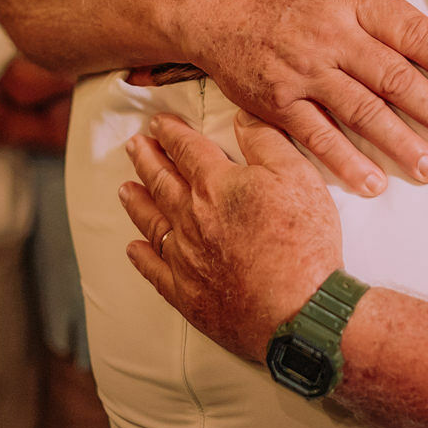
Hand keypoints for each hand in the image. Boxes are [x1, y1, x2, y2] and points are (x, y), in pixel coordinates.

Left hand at [119, 111, 342, 360]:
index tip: (158, 123)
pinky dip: (142, 257)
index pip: (186, 150)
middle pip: (162, 182)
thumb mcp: (297, 176)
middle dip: (146, 159)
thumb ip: (266, 141)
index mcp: (217, 185)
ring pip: (152, 222)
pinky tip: (134, 249)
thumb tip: (242, 116)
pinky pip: (155, 271)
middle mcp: (193, 218)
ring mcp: (186, 258)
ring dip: (137, 202)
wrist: (299, 311)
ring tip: (125, 188)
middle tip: (133, 146)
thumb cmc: (303, 242)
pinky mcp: (188, 294)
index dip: (171, 133)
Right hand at [175, 0, 427, 194]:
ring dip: (399, 143)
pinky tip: (373, 182)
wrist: (204, 3)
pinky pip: (315, 135)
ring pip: (360, 112)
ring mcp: (302, 72)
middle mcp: (330, 36)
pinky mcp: (276, 102)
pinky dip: (344, 162)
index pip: (409, 30)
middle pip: (392, 77)